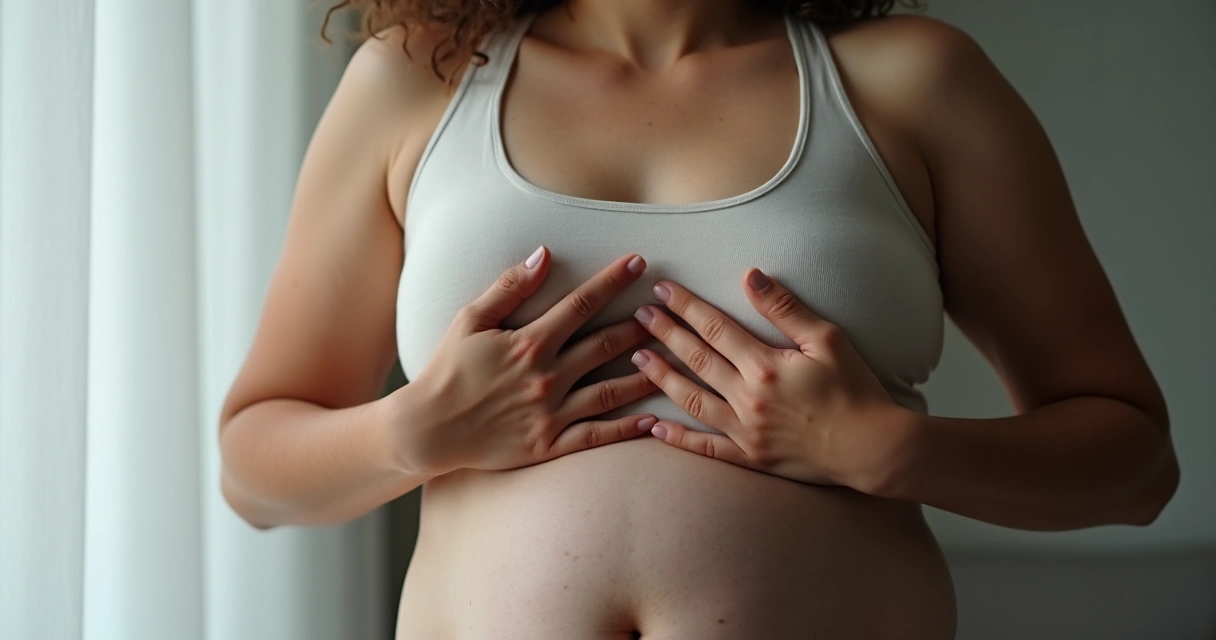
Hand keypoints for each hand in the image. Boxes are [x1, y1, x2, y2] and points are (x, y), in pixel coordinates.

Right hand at [403, 247, 660, 476]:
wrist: (427, 429)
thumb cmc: (447, 369)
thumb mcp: (470, 319)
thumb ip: (509, 287)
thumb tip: (544, 254)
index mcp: (529, 342)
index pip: (582, 304)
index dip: (613, 281)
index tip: (640, 263)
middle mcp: (547, 376)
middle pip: (606, 345)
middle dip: (642, 325)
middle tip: (671, 312)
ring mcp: (550, 413)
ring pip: (611, 391)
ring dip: (645, 373)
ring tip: (676, 359)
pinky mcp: (549, 445)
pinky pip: (596, 436)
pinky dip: (626, 429)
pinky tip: (652, 419)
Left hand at [629, 268, 904, 487]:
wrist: (874, 448)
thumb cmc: (857, 390)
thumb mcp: (828, 339)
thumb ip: (785, 309)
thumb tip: (751, 276)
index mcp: (765, 365)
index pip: (715, 328)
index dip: (686, 306)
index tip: (662, 290)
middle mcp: (748, 398)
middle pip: (696, 359)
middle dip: (665, 333)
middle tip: (639, 315)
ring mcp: (746, 431)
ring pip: (691, 400)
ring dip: (661, 377)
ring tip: (636, 357)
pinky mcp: (750, 457)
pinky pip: (705, 448)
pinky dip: (677, 438)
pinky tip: (653, 426)